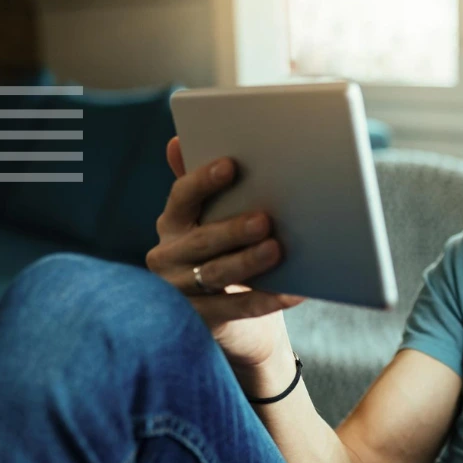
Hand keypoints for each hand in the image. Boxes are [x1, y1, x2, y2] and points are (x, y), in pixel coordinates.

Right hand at [145, 138, 304, 371]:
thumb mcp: (213, 221)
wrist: (234, 319)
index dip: (203, 181)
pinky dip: (267, 300)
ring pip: (215, 275)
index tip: (231, 165)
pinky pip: (237, 310)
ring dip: (247, 262)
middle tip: (265, 219)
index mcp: (172, 224)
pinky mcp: (201, 321)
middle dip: (232, 229)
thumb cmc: (227, 254)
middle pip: (201, 240)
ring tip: (276, 250)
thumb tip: (178, 141)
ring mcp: (180, 292)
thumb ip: (203, 188)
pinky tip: (294, 292)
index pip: (181, 198)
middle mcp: (168, 257)